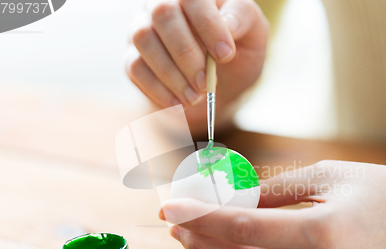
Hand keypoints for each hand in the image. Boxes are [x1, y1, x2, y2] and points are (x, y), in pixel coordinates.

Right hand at [126, 0, 268, 134]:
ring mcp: (143, 27)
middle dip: (186, 53)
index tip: (225, 55)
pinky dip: (158, 88)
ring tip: (194, 97)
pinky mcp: (132, 56)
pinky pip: (135, 66)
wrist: (221, 85)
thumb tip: (228, 24)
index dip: (208, 25)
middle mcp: (163, 3)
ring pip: (144, 38)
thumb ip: (243, 19)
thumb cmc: (237, 53)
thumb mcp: (253, 35)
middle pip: (162, 13)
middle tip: (205, 83)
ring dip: (171, 73)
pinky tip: (178, 103)